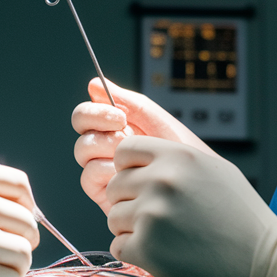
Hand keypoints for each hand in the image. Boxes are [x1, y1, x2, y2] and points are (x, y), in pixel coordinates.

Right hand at [71, 77, 215, 211]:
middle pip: (80, 128)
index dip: (95, 111)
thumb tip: (93, 84)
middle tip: (125, 131)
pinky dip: (108, 171)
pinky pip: (88, 176)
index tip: (120, 116)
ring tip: (135, 154)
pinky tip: (130, 174)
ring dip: (107, 147)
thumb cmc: (181, 152)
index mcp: (115, 127)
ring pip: (83, 150)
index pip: (87, 113)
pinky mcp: (103, 192)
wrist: (196, 185)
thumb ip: (127, 101)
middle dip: (100, 125)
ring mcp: (103, 168)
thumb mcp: (156, 121)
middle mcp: (105, 146)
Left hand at [105, 137, 276, 276]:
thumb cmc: (241, 216)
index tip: (144, 184)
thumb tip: (138, 150)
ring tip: (166, 236)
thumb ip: (175, 156)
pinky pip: (118, 246)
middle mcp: (161, 181)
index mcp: (178, 156)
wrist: (264, 264)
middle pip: (114, 185)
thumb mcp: (214, 169)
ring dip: (132, 228)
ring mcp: (151, 214)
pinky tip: (164, 253)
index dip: (130, 168)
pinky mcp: (146, 248)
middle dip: (130, 201)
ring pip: (114, 216)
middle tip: (160, 217)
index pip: (124, 151)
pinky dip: (135, 252)